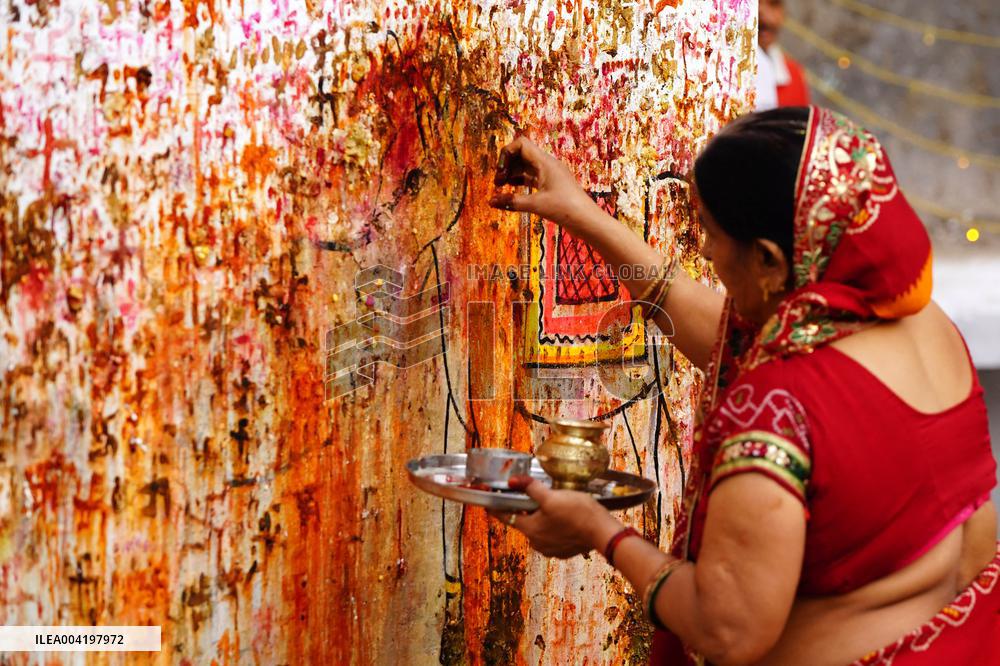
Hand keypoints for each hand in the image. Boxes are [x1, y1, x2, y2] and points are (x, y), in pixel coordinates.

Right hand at [488, 136, 596, 229]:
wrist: (587, 220)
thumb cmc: (566, 209)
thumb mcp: (536, 205)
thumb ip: (512, 202)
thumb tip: (490, 201)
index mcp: (545, 162)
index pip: (521, 144)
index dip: (507, 154)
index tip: (500, 172)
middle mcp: (547, 165)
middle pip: (521, 154)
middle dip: (507, 165)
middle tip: (498, 183)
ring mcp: (550, 175)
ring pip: (526, 167)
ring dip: (512, 174)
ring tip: (501, 188)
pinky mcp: (551, 186)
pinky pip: (532, 178)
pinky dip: (520, 182)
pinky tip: (512, 192)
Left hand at [488, 476, 619, 558]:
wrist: (602, 532)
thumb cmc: (577, 513)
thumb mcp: (551, 496)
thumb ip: (530, 488)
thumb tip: (513, 481)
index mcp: (530, 530)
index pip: (506, 517)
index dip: (496, 507)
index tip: (489, 501)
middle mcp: (537, 543)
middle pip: (524, 522)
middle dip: (524, 509)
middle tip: (529, 495)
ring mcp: (550, 549)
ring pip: (539, 529)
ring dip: (540, 518)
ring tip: (550, 504)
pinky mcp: (564, 551)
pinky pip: (552, 536)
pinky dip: (553, 526)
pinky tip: (563, 517)